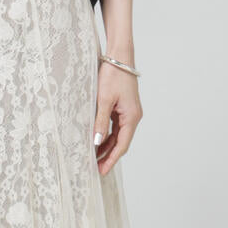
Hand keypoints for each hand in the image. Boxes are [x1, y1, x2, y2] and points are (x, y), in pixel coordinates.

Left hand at [93, 60, 141, 174]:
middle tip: (95, 168)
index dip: (112, 159)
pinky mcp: (123, 107)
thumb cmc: (113, 75)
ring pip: (118, 135)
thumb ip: (100, 122)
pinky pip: (115, 126)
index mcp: (132, 117)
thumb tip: (97, 142)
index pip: (122, 145)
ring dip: (107, 145)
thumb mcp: (103, 100)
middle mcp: (133, 116)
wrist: (119, 56)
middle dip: (109, 155)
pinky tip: (97, 140)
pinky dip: (107, 134)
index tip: (102, 171)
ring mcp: (129, 112)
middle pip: (121, 142)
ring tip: (94, 157)